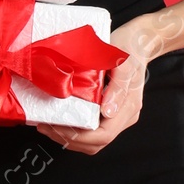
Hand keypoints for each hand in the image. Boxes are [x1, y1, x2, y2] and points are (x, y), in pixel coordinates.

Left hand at [46, 12, 160, 157]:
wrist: (137, 41)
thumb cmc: (129, 49)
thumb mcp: (123, 63)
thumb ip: (117, 88)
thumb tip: (107, 112)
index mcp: (127, 107)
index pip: (103, 135)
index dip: (79, 136)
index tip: (57, 127)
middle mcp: (122, 115)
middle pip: (96, 143)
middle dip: (69, 139)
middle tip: (46, 127)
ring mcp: (115, 115)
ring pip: (92, 141)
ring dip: (68, 138)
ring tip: (48, 126)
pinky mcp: (107, 111)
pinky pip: (90, 129)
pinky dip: (72, 129)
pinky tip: (58, 120)